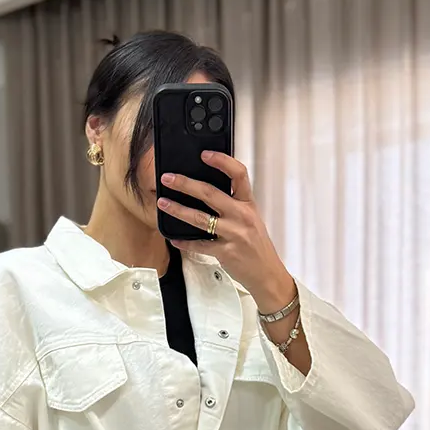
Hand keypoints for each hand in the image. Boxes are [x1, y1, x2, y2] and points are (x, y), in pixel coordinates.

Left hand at [157, 152, 295, 313]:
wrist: (267, 274)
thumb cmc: (257, 247)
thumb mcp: (251, 220)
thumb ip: (234, 204)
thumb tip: (206, 191)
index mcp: (248, 204)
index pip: (238, 174)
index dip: (221, 161)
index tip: (205, 154)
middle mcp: (242, 216)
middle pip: (211, 193)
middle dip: (186, 184)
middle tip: (169, 178)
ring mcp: (234, 234)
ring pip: (200, 218)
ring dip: (178, 209)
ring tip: (163, 203)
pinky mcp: (225, 252)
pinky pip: (199, 244)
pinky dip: (184, 242)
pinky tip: (173, 238)